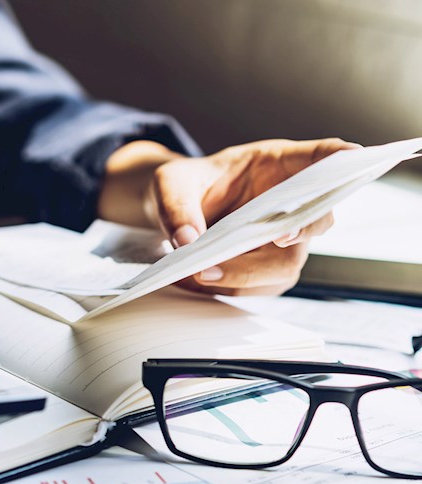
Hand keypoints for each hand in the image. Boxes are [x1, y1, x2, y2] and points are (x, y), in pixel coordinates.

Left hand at [99, 138, 359, 295]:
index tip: (353, 158)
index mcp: (278, 164)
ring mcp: (283, 238)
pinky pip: (260, 286)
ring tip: (200, 272)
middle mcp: (289, 203)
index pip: (322, 157)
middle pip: (314, 221)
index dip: (341, 159)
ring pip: (286, 264)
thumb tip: (188, 241)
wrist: (173, 212)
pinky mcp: (266, 268)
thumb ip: (177, 207)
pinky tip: (197, 279)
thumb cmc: (182, 186)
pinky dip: (229, 287)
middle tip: (272, 238)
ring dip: (246, 274)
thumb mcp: (170, 184)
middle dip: (294, 233)